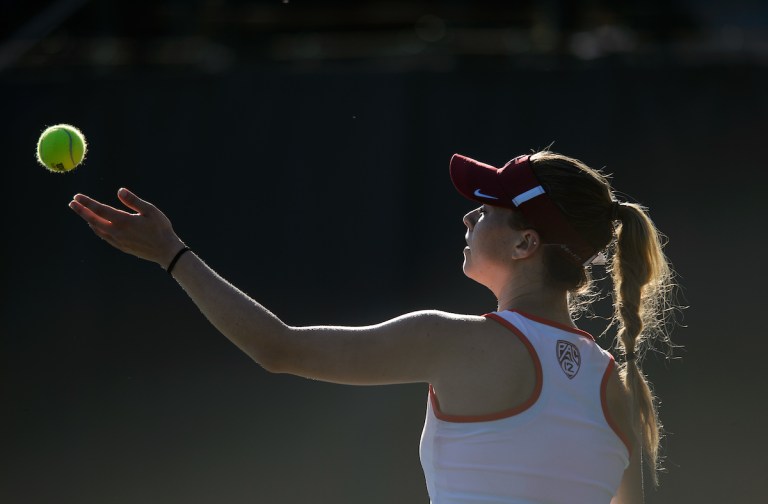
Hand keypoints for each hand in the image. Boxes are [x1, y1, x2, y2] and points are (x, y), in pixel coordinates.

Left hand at [69, 188, 185, 267]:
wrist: (165, 251)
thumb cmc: (161, 228)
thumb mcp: (151, 210)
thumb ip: (134, 201)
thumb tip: (119, 191)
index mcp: (123, 221)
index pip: (100, 209)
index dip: (87, 202)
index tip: (77, 197)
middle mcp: (117, 231)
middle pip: (94, 220)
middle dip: (82, 211)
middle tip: (72, 203)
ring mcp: (118, 241)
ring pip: (97, 230)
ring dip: (88, 220)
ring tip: (83, 213)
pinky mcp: (121, 247)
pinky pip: (104, 237)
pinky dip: (97, 229)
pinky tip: (97, 226)